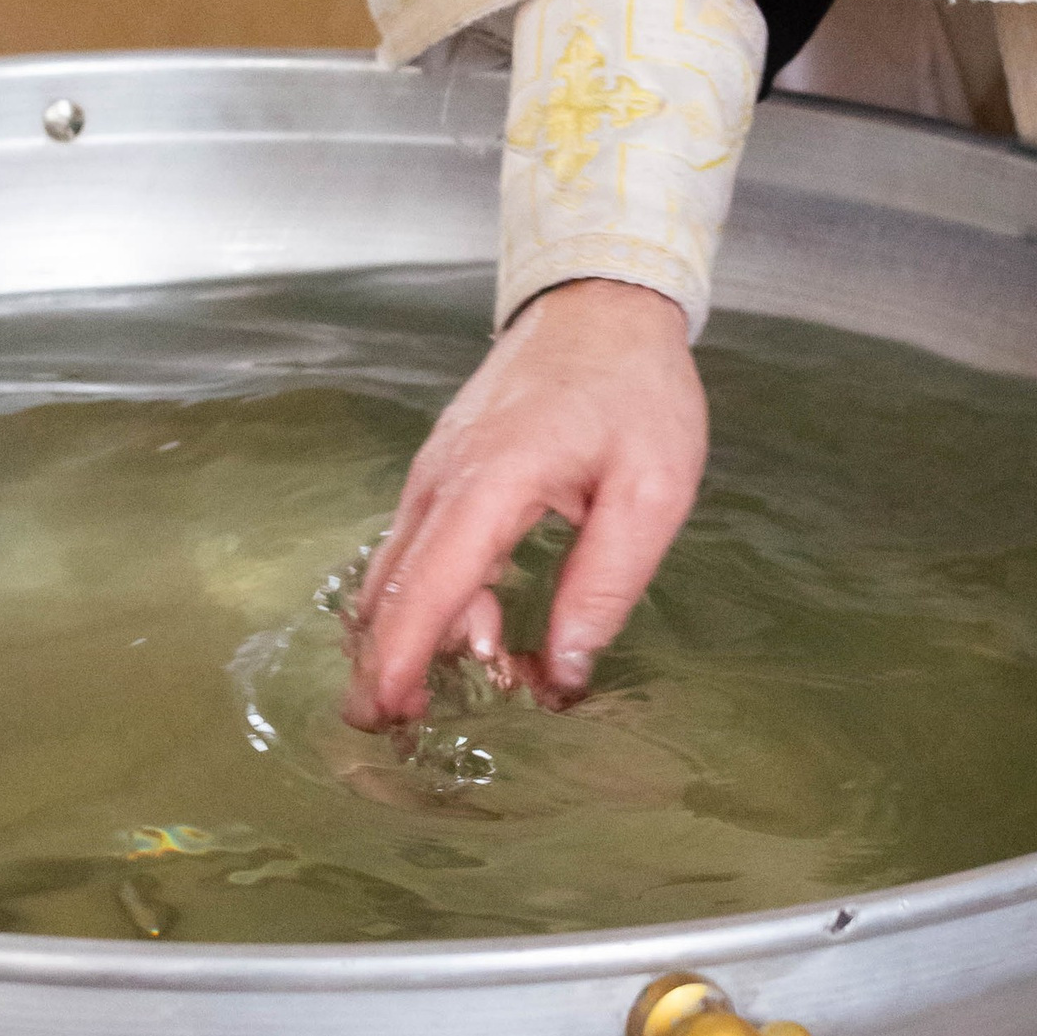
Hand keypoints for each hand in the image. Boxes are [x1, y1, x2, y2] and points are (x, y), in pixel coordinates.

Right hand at [340, 279, 705, 730]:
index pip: (431, 585)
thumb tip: (563, 672)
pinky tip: (481, 629)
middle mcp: (443, 479)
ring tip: (470, 684)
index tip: (388, 713)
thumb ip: (604, 583)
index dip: (403, 657)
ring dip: (418, 634)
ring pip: (400, 570)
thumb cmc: (635, 390)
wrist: (599, 304)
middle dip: (384, 663)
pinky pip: (418, 546)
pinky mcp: (442, 470)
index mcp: (492, 482)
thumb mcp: (652, 490)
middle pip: (392, 586)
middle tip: (395, 731)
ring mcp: (434, 471)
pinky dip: (433, 597)